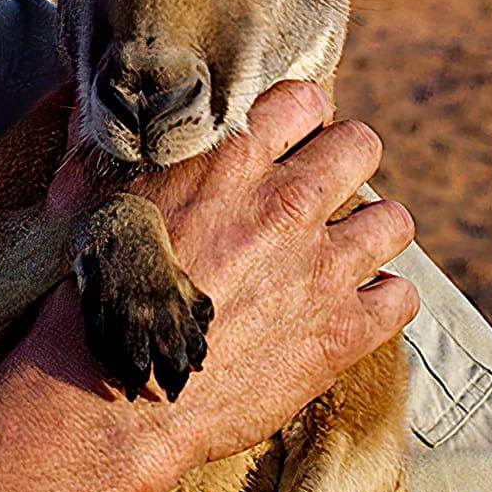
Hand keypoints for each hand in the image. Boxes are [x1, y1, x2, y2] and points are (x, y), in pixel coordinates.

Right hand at [0, 82, 416, 491]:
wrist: (113, 395)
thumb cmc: (95, 293)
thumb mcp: (90, 193)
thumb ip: (114, 139)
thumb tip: (95, 96)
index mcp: (229, 160)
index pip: (305, 99)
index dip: (300, 118)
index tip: (288, 141)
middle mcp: (285, 203)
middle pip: (361, 145)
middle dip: (344, 160)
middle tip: (319, 189)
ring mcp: (321, 268)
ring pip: (393, 220)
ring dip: (370, 229)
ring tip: (343, 247)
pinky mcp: (341, 332)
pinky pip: (401, 297)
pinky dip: (383, 299)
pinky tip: (354, 305)